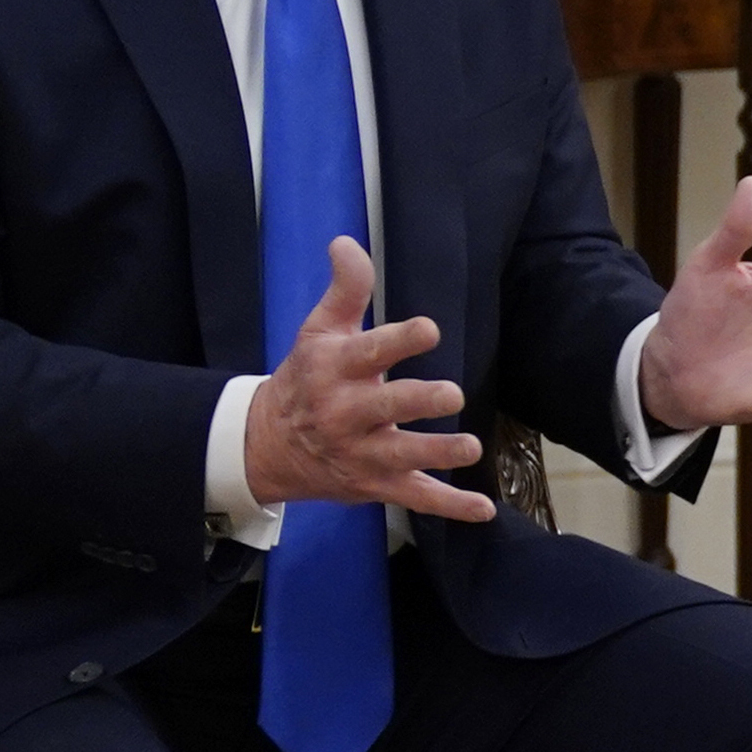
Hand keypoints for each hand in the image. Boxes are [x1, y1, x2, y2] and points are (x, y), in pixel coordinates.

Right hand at [243, 235, 493, 522]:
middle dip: (420, 401)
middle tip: (450, 394)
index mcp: (335, 370)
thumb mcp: (318, 330)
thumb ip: (345, 289)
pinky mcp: (376, 485)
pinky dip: (450, 507)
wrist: (267, 445)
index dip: (399, 341)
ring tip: (470, 448)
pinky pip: (416, 499)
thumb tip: (346, 242)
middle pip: (388, 408)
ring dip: (438, 453)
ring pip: (405, 456)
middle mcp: (347, 414)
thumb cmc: (305, 378)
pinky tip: (484, 510)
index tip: (429, 331)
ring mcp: (363, 453)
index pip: (368, 353)